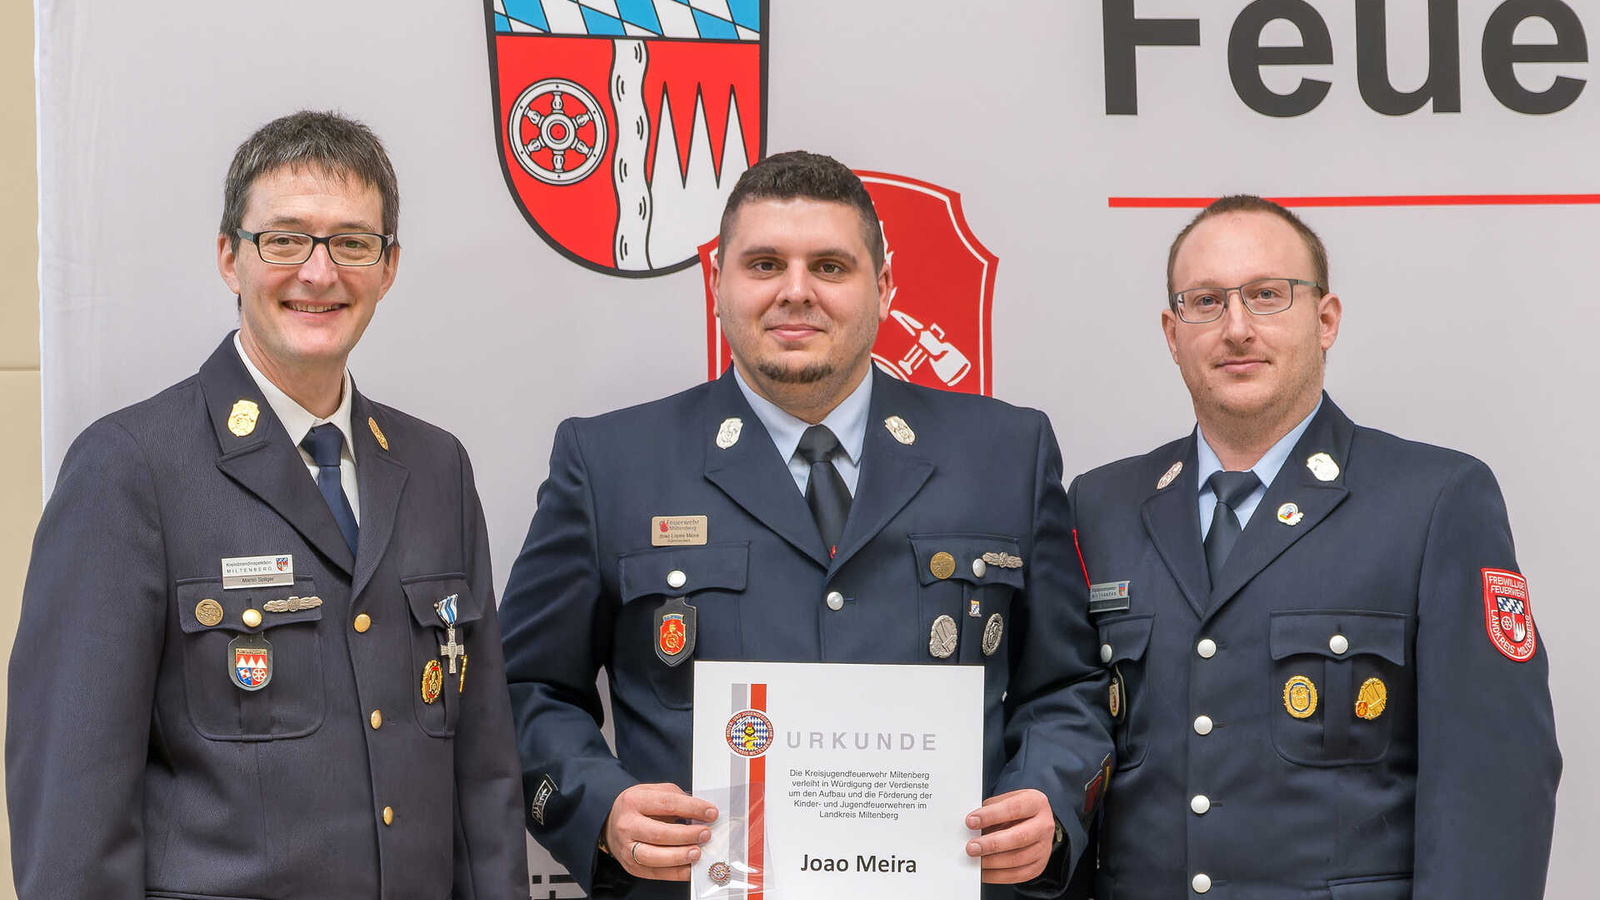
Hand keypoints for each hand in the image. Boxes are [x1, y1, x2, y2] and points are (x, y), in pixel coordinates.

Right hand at [603, 783, 718, 881]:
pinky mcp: (632, 866)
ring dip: (680, 856)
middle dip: (687, 835)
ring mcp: (627, 848)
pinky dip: (677, 873)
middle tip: (705, 833)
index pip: (667, 804)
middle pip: (659, 833)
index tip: (710, 813)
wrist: (610, 823)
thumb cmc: (637, 807)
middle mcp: (627, 825)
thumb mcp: (653, 792)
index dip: (692, 808)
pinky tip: (691, 868)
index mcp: (634, 801)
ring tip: (697, 853)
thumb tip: (702, 812)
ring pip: (654, 856)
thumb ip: (677, 798)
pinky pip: (656, 873)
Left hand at [964, 788, 1056, 883]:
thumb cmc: (1017, 810)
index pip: (1014, 809)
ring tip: (976, 859)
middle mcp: (1044, 825)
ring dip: (993, 862)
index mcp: (1036, 803)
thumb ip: (990, 809)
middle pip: (1019, 838)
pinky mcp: (1038, 865)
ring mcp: (1044, 847)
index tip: (971, 821)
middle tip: (972, 847)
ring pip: (1018, 859)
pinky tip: (984, 871)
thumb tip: (972, 824)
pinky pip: (1018, 875)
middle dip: (992, 844)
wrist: (1036, 822)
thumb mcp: (1006, 800)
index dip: (991, 816)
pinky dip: (998, 875)